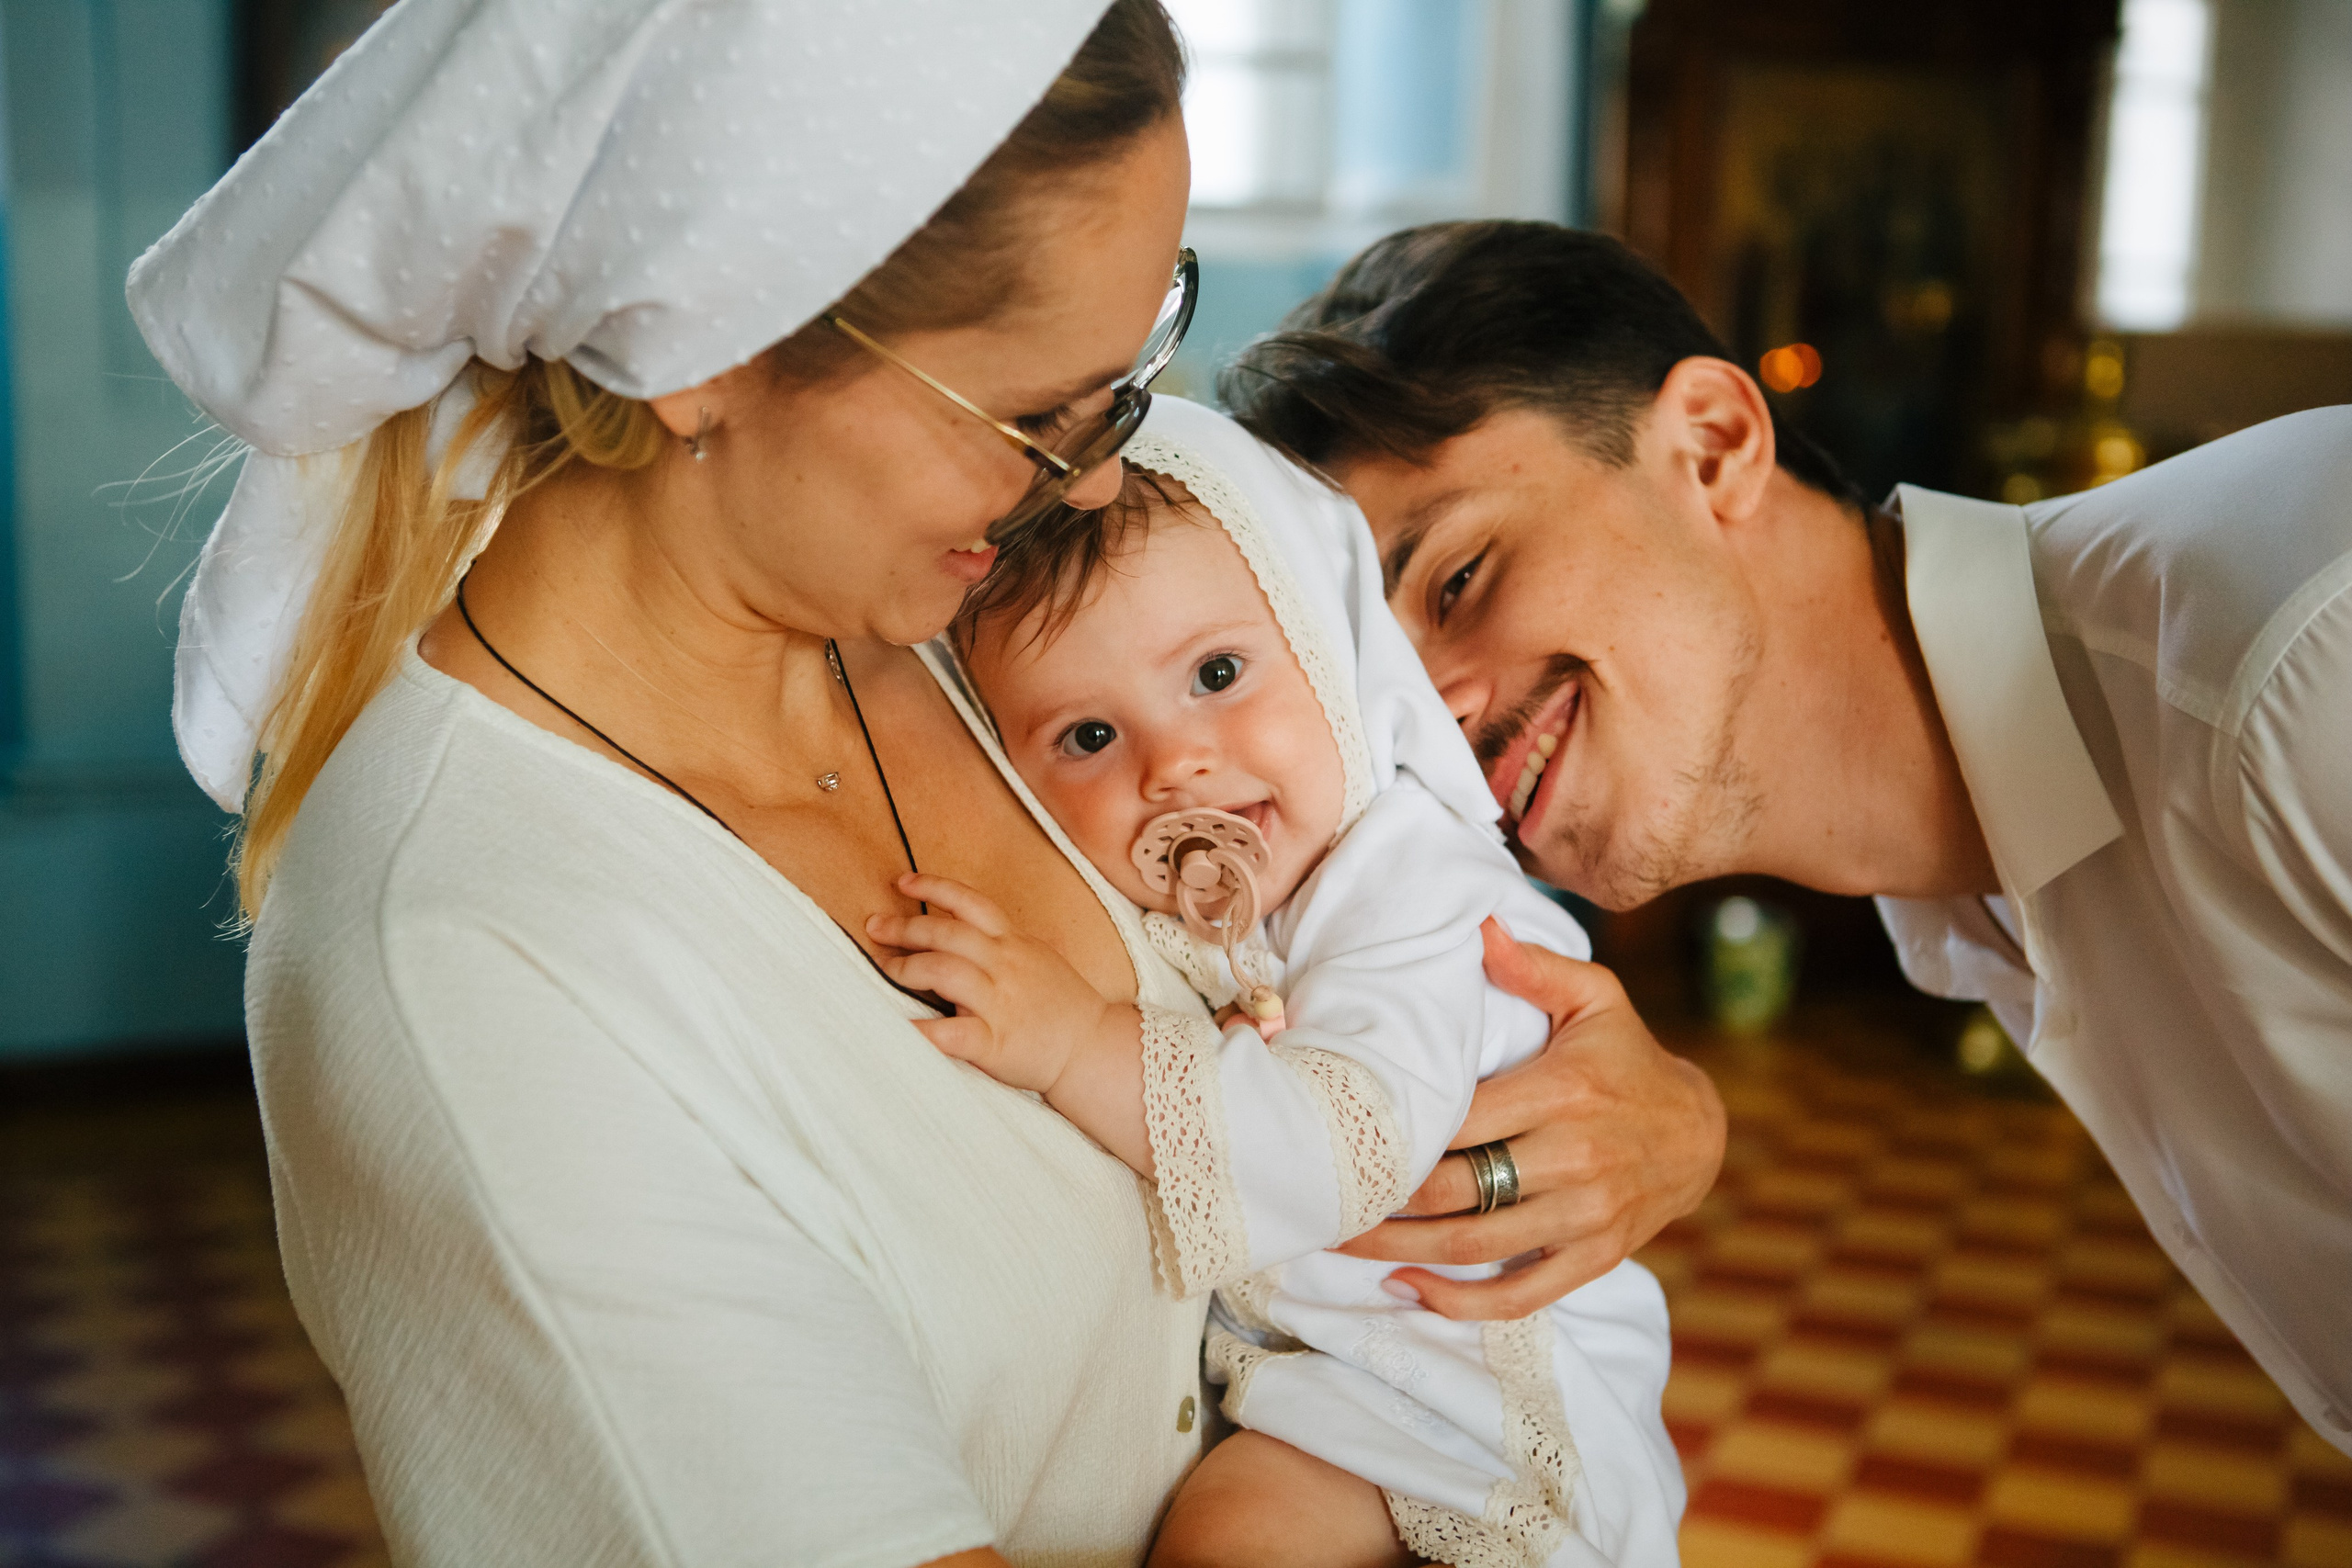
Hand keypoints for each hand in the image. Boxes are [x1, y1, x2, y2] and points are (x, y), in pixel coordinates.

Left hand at [868, 874, 1120, 1096]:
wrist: (1094, 1048)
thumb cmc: (1062, 1005)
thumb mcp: (1036, 957)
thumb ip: (999, 944)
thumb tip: (954, 931)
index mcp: (1014, 943)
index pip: (970, 903)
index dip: (934, 887)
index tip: (902, 882)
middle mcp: (1006, 965)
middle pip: (948, 933)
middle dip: (905, 927)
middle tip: (875, 927)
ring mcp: (1001, 1002)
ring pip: (945, 971)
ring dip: (907, 966)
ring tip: (886, 967)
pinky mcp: (995, 1042)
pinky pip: (950, 1033)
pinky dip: (920, 1029)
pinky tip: (898, 1026)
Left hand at [1335, 918, 1724, 1319]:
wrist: (1700, 1133)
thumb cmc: (1627, 1057)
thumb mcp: (1595, 997)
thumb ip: (1533, 967)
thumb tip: (1478, 926)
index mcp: (1562, 1092)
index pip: (1459, 1121)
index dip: (1398, 1135)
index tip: (1342, 1135)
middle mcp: (1574, 1158)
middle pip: (1456, 1190)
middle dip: (1380, 1199)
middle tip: (1319, 1194)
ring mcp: (1586, 1215)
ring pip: (1476, 1247)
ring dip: (1400, 1251)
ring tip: (1340, 1241)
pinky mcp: (1594, 1257)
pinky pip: (1522, 1294)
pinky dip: (1461, 1303)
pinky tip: (1408, 1287)